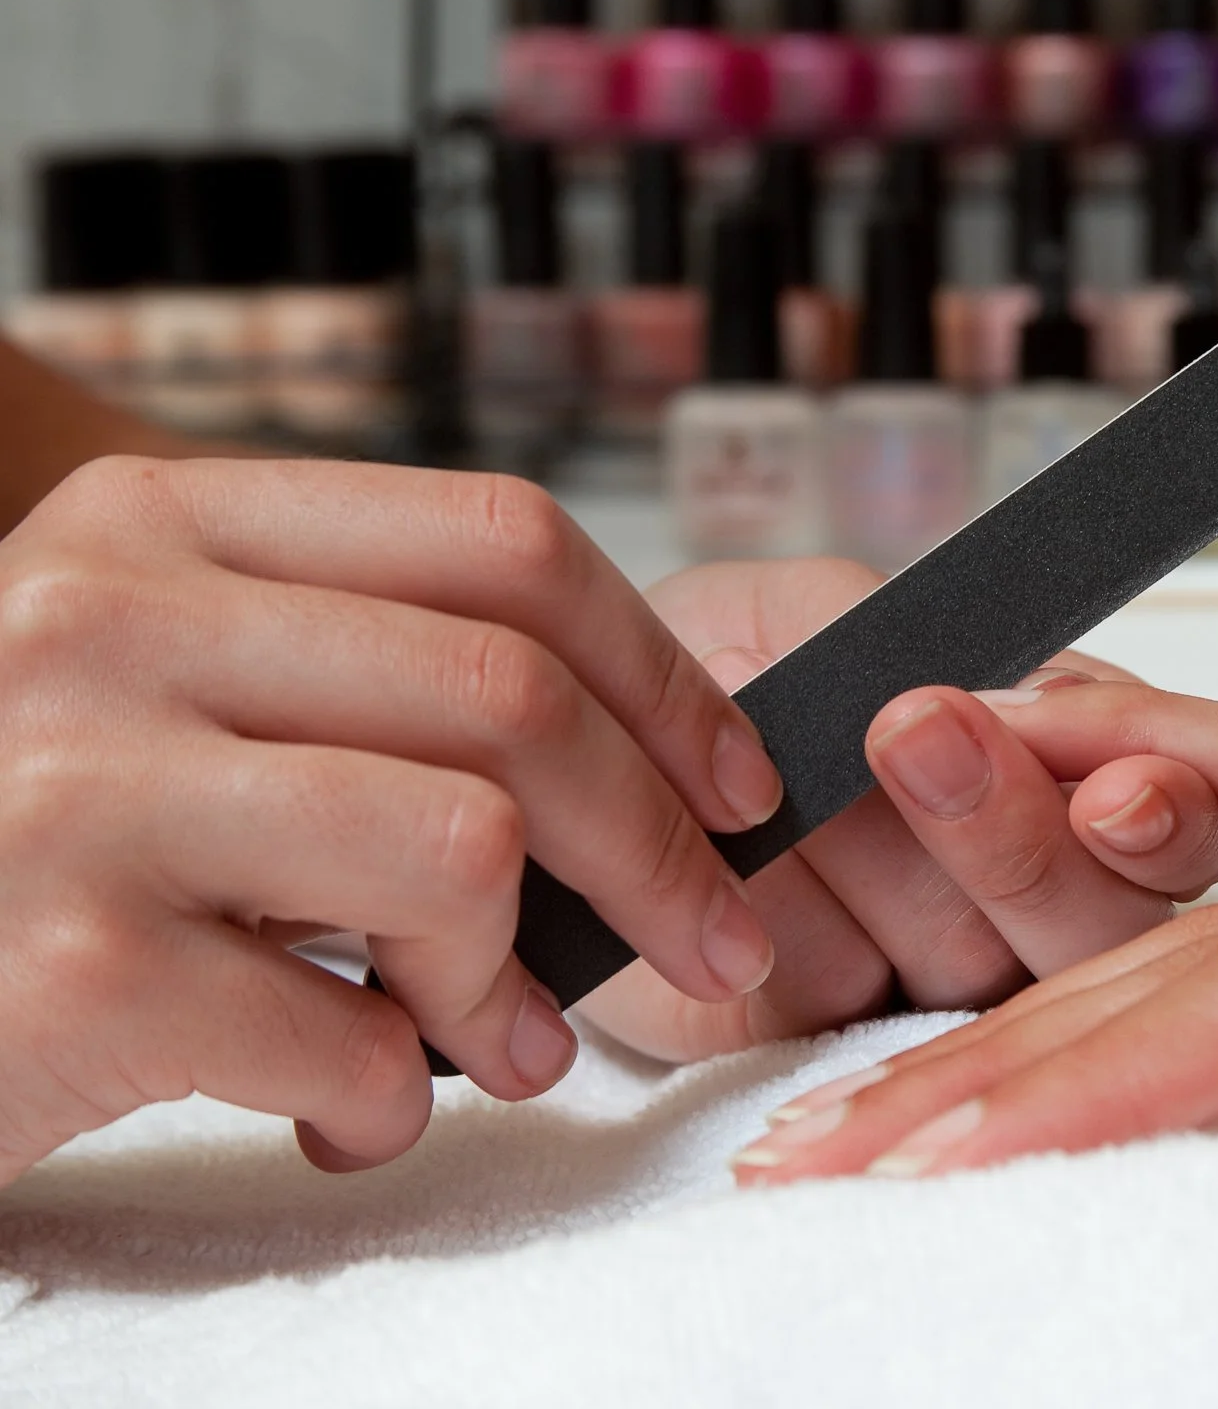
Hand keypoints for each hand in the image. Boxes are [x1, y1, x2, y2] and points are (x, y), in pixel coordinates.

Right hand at [0, 458, 790, 1182]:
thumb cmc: (17, 838)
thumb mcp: (158, 686)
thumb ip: (357, 677)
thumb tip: (653, 767)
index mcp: (161, 519)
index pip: (505, 542)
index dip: (663, 670)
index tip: (736, 780)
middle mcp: (108, 619)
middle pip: (516, 698)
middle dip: (666, 847)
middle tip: (721, 943)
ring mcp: (76, 787)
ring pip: (464, 850)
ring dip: (522, 986)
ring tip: (497, 1049)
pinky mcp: (65, 969)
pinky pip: (350, 1033)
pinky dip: (388, 1097)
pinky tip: (338, 1106)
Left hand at [572, 560, 1217, 1063]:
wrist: (576, 728)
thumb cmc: (737, 656)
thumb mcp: (837, 609)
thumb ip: (941, 639)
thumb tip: (1035, 693)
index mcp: (1087, 798)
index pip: (1185, 830)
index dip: (1167, 816)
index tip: (1119, 792)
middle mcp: (1033, 914)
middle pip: (1092, 922)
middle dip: (1005, 828)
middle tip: (915, 730)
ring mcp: (932, 996)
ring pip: (968, 966)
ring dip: (872, 851)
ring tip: (786, 768)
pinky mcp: (816, 1047)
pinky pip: (831, 1001)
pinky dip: (779, 913)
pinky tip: (733, 856)